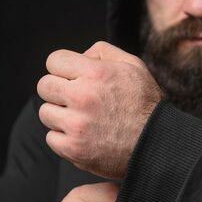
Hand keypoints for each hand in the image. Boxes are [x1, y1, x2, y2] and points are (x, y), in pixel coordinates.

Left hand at [37, 41, 162, 178]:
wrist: (156, 145)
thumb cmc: (145, 105)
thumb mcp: (133, 66)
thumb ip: (103, 52)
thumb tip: (80, 55)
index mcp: (95, 73)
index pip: (54, 61)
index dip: (63, 69)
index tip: (72, 78)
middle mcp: (83, 96)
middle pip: (44, 86)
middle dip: (58, 91)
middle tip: (76, 100)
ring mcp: (76, 125)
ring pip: (45, 112)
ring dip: (60, 115)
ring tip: (82, 120)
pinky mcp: (74, 149)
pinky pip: (51, 138)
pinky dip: (63, 138)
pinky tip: (82, 136)